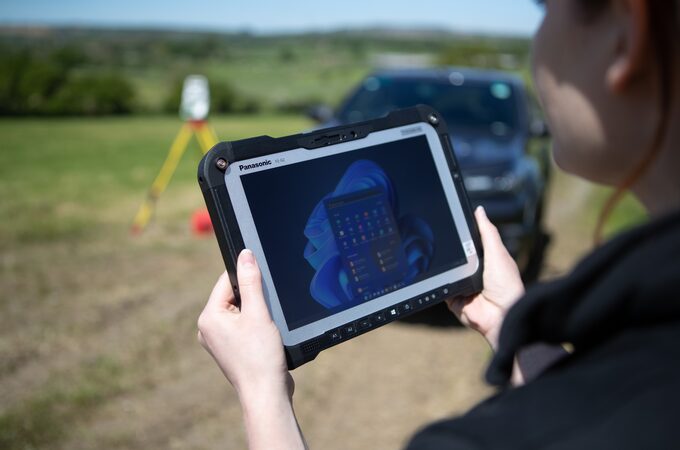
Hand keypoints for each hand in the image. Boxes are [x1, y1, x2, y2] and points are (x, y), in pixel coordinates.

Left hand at [197, 249, 291, 400]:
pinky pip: (243, 326)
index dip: (247, 278)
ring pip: (241, 311)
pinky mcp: (231, 349)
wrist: (266, 394)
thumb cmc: (260, 357)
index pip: (226, 281)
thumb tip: (245, 255)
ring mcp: (218, 341)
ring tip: (264, 332)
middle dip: (254, 300)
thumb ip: (251, 281)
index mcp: (208, 317)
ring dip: (257, 314)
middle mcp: (208, 328)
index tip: (263, 284)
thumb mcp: (258, 312)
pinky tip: (265, 339)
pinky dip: (257, 327)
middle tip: (265, 316)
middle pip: (235, 296)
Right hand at [446, 206, 524, 350]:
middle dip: (448, 250)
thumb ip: (488, 232)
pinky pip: (440, 287)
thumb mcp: (497, 253)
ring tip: (440, 258)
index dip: (461, 233)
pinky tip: (440, 276)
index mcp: (485, 260)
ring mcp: (461, 285)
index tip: (449, 220)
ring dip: (444, 266)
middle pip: (454, 255)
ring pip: (445, 270)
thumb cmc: (506, 285)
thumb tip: (479, 210)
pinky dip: (439, 282)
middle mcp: (472, 272)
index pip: (469, 242)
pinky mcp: (452, 298)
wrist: (500, 315)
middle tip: (439, 239)